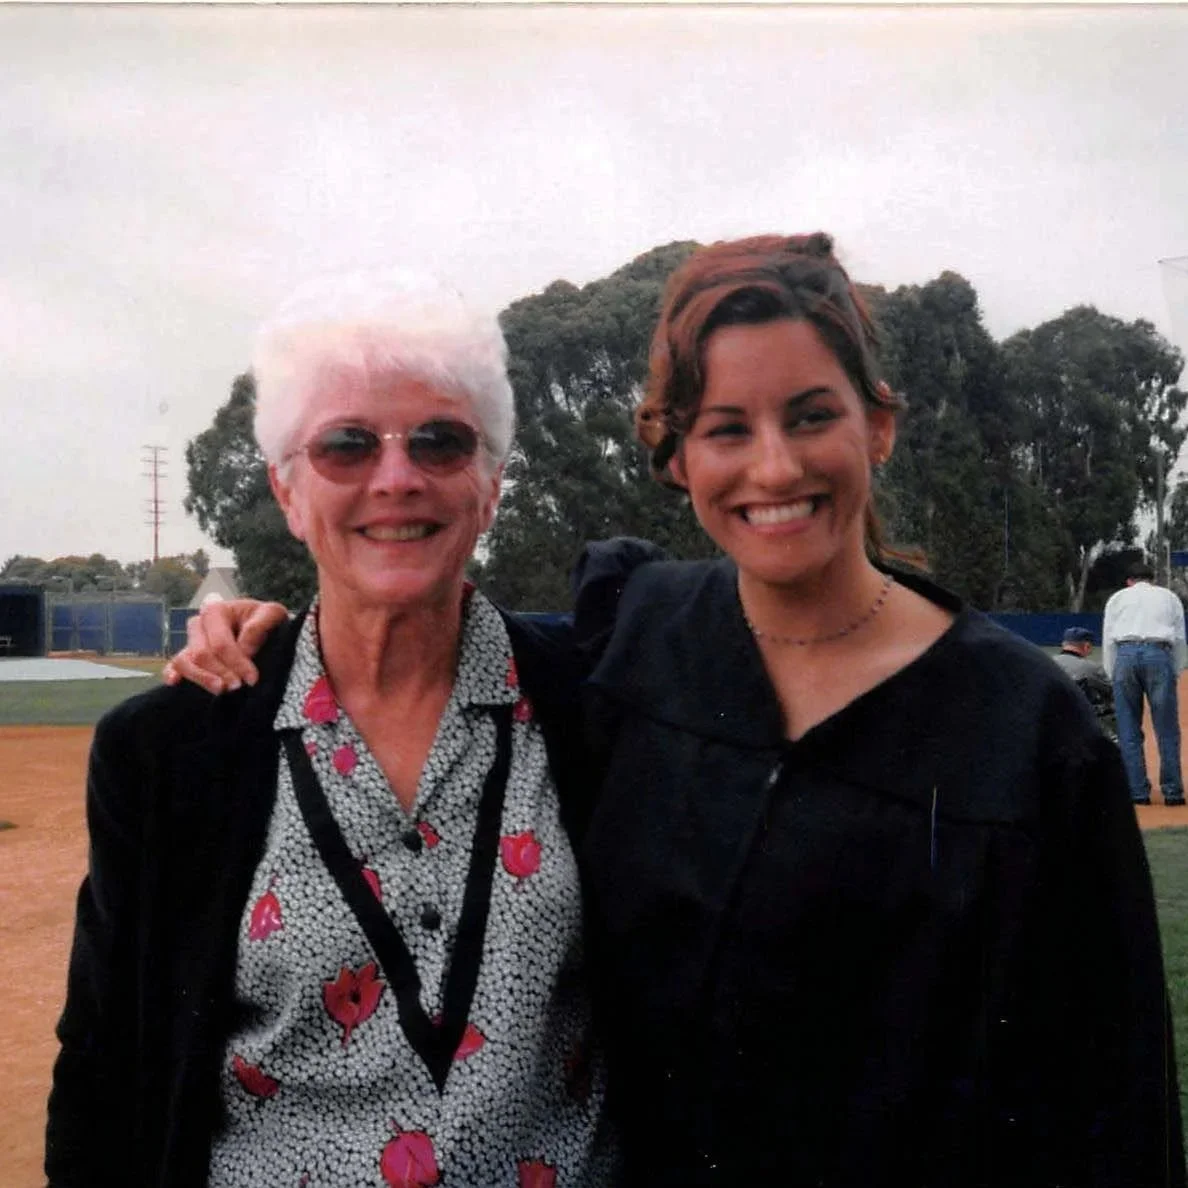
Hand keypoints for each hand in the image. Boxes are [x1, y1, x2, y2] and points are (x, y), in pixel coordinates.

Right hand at [162, 599, 288, 693]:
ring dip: (201, 678)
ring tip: (220, 690)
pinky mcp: (189, 655)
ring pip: (185, 661)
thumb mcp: (272, 614)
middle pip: (201, 654)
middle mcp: (199, 624)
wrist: (263, 625)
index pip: (221, 643)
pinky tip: (174, 682)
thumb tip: (244, 649)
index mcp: (216, 611)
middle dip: (220, 672)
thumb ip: (259, 626)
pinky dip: (172, 673)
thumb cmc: (265, 618)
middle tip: (238, 686)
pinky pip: (175, 664)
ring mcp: (192, 641)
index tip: (252, 678)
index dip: (236, 662)